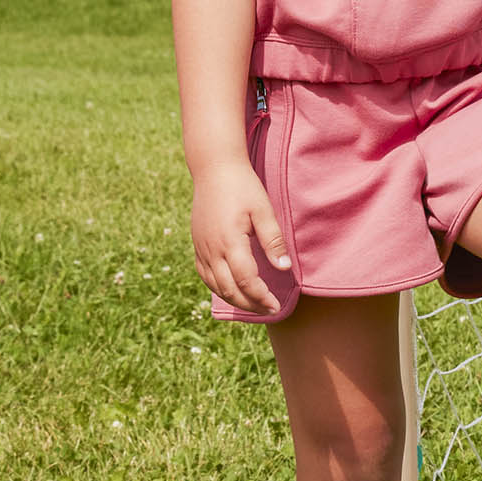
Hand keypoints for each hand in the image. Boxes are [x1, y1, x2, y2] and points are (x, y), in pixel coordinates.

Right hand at [191, 158, 292, 313]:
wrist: (214, 169)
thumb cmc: (243, 187)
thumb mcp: (263, 210)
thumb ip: (273, 241)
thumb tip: (284, 269)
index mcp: (230, 242)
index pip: (246, 281)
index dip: (261, 297)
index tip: (276, 306)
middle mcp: (212, 249)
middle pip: (228, 289)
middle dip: (249, 304)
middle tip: (268, 311)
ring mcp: (201, 247)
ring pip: (214, 284)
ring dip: (233, 299)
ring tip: (253, 305)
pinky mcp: (197, 243)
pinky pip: (204, 273)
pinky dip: (217, 287)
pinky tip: (230, 289)